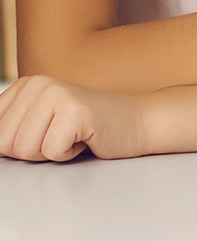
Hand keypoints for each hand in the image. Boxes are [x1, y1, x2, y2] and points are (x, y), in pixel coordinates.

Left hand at [0, 76, 146, 161]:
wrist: (139, 122)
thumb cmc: (93, 129)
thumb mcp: (44, 124)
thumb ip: (13, 131)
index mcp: (25, 86)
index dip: (15, 146)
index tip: (44, 139)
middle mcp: (36, 85)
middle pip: (6, 143)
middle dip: (34, 152)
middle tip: (61, 138)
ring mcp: (55, 95)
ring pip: (26, 150)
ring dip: (53, 153)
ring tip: (73, 137)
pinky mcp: (74, 112)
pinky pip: (52, 152)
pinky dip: (69, 155)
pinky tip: (85, 139)